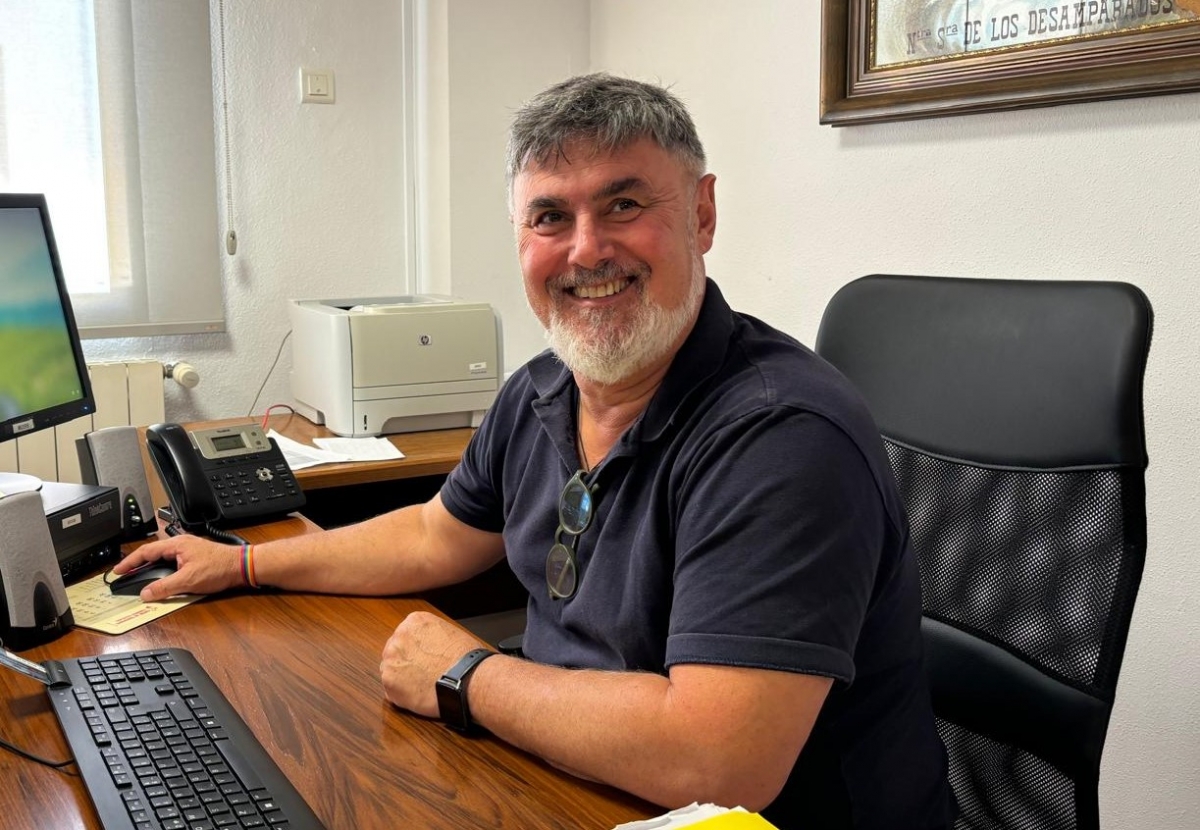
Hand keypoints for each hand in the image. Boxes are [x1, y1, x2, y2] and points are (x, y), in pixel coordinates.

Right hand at [110, 534, 243, 601]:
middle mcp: (182, 544)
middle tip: (125, 575)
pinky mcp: (196, 558)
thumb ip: (165, 587)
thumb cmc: (220, 568)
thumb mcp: (188, 581)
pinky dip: (164, 570)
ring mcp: (189, 550)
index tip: (118, 570)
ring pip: (163, 558)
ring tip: (140, 577)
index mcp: (176, 545)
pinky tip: (163, 578)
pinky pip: (173, 563)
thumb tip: (146, 593)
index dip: (129, 562)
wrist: (242, 566)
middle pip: (153, 553)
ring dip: (151, 567)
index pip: (145, 552)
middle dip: (138, 564)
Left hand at [380, 611, 489, 717]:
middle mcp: (399, 637)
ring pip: (391, 670)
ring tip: (422, 684)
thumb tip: (429, 645)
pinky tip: (418, 694)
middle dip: (406, 661)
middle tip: (422, 672)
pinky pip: (391, 690)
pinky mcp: (389, 682)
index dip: (415, 648)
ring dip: (402, 677)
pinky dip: (402, 694)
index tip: (421, 657)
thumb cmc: (466, 658)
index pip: (406, 634)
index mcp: (414, 621)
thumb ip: (431, 635)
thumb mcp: (450, 632)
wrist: (467, 678)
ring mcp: (391, 659)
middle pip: (395, 651)